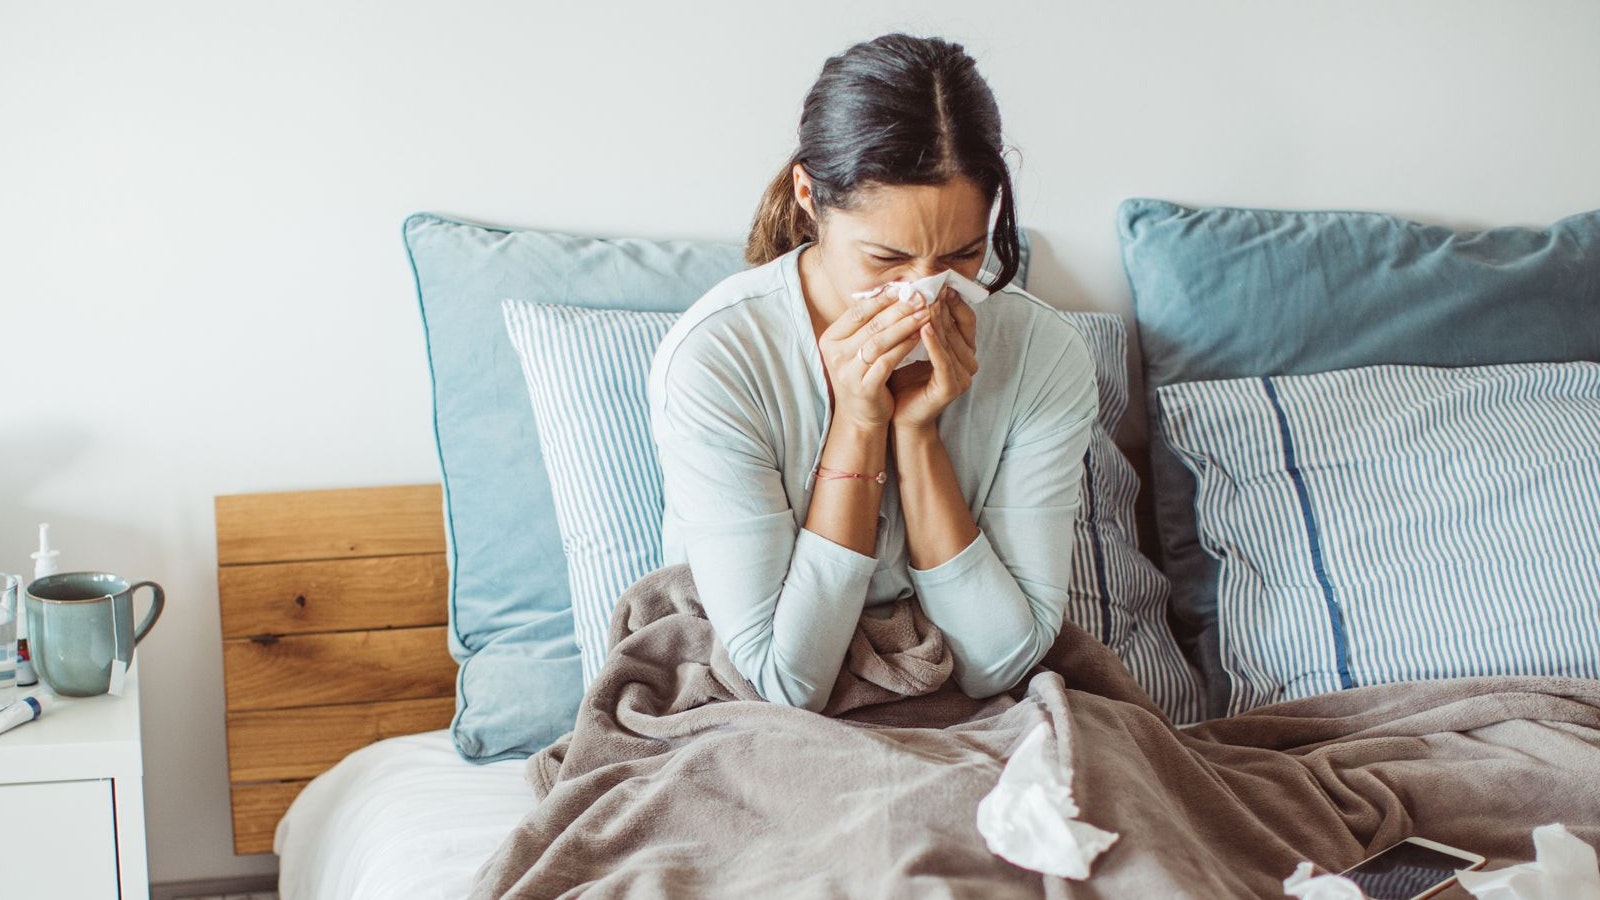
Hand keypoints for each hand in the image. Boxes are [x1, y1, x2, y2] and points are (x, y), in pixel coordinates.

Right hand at [818, 289, 931, 429]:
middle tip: (920, 298)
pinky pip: (888, 361)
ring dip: (904, 325)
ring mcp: (847, 372)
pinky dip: (904, 347)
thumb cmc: (862, 376)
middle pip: (871, 324)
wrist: (859, 416)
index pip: (858, 312)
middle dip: (898, 309)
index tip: (904, 288)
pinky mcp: (864, 387)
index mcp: (830, 340)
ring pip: (880, 341)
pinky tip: (919, 337)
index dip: (882, 298)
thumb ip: (868, 324)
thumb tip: (893, 291)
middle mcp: (835, 355)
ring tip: (924, 314)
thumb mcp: (856, 348)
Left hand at [888, 288, 977, 430]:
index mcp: (963, 350)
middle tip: (931, 286)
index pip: (964, 319)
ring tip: (925, 301)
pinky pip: (942, 361)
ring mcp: (963, 376)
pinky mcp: (951, 387)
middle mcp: (968, 362)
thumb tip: (914, 291)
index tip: (939, 282)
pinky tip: (923, 328)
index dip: (953, 301)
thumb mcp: (914, 346)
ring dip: (938, 320)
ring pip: (949, 341)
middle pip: (957, 327)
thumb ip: (920, 324)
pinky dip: (934, 344)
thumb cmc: (904, 379)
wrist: (900, 415)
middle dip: (942, 306)